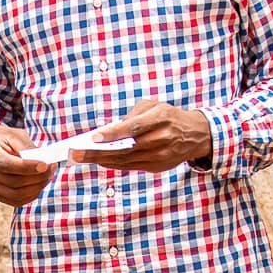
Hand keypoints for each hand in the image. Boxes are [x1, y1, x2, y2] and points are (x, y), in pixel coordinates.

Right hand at [0, 124, 55, 206]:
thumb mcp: (13, 135)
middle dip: (37, 177)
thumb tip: (43, 161)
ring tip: (47, 176)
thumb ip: (26, 147)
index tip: (45, 165)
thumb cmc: (1, 138)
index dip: (27, 167)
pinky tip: (39, 184)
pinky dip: (31, 195)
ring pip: (16, 194)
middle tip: (52, 168)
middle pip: (14, 182)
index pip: (7, 165)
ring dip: (37, 187)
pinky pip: (16, 201)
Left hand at [81, 101, 212, 171]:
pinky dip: (114, 164)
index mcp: (161, 118)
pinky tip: (100, 161)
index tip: (94, 138)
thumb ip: (133, 116)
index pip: (134, 128)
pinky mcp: (157, 166)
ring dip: (102, 160)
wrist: (195, 135)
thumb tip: (109, 130)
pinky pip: (131, 166)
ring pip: (126, 160)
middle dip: (99, 151)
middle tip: (77, 152)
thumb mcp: (154, 106)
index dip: (113, 134)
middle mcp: (162, 138)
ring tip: (83, 157)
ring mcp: (160, 155)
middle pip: (126, 148)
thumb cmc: (169, 116)